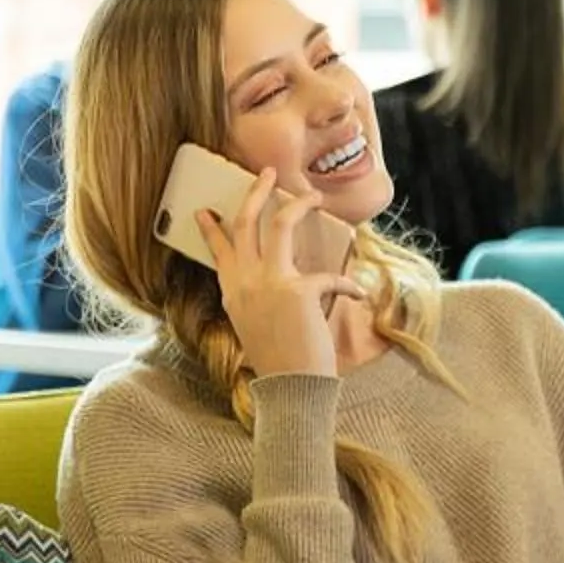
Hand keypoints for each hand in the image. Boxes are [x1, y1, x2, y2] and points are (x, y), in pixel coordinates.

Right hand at [201, 168, 365, 380]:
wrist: (292, 389)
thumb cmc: (281, 360)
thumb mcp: (256, 324)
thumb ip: (260, 296)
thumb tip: (283, 276)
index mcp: (233, 291)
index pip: (219, 251)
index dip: (211, 228)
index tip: (205, 210)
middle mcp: (245, 282)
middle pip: (246, 223)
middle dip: (255, 192)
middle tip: (266, 172)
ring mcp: (269, 283)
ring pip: (279, 226)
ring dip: (297, 205)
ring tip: (313, 195)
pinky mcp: (300, 291)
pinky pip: (330, 275)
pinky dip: (348, 284)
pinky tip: (358, 294)